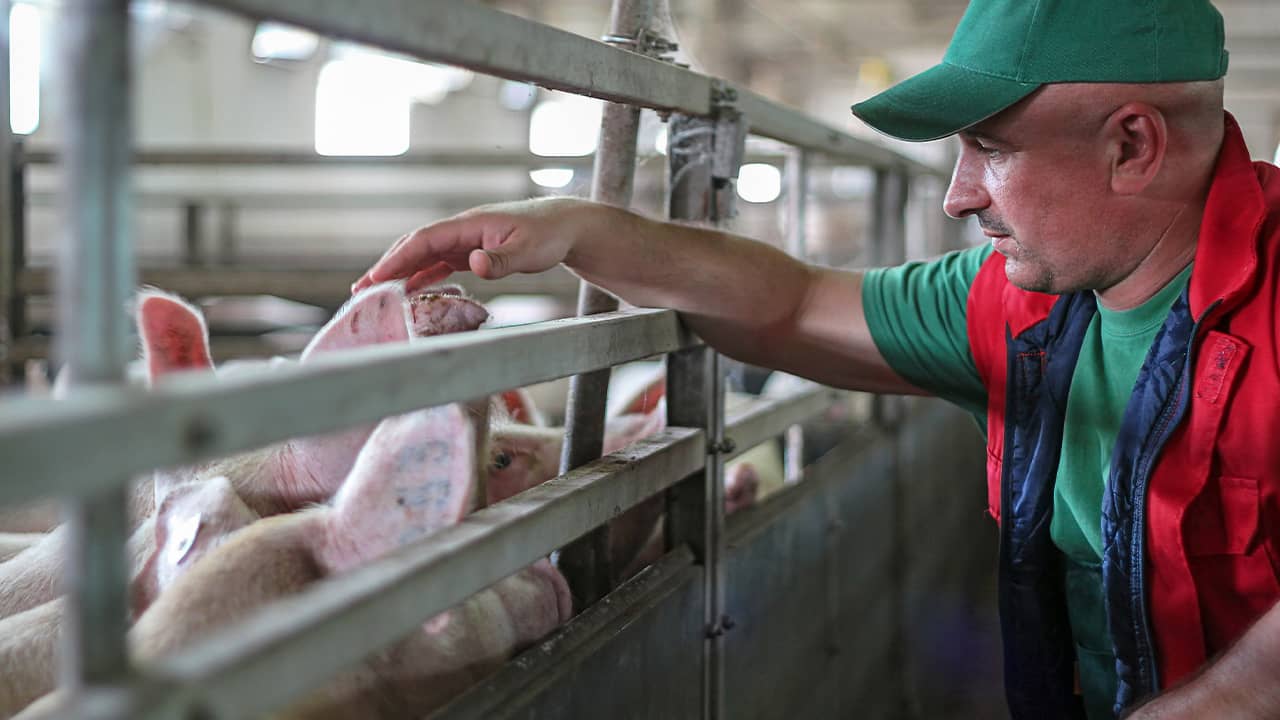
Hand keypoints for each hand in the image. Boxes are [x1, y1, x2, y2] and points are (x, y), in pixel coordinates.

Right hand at [352, 197, 591, 294]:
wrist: (566, 226)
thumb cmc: (549, 235)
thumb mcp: (528, 250)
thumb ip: (501, 259)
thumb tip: (474, 264)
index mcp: (469, 224)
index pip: (424, 240)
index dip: (398, 259)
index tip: (376, 278)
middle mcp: (462, 230)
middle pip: (415, 246)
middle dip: (388, 266)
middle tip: (361, 290)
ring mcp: (465, 241)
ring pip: (424, 255)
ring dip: (400, 272)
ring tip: (374, 293)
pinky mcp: (472, 251)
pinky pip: (439, 263)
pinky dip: (421, 275)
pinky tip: (409, 291)